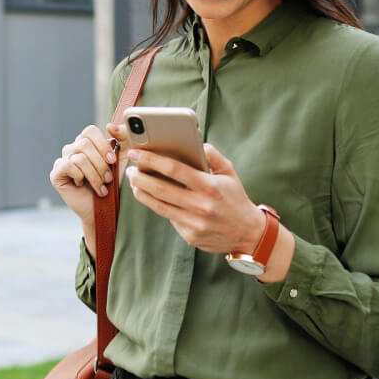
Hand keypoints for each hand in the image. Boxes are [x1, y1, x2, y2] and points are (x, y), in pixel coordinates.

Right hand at [49, 124, 117, 225]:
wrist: (104, 209)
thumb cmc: (113, 184)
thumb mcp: (123, 159)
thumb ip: (123, 139)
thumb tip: (111, 126)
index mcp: (86, 142)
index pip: (90, 131)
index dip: (102, 145)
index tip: (112, 160)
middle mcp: (72, 149)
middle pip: (85, 144)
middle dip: (100, 164)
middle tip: (108, 178)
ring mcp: (63, 160)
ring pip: (79, 158)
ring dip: (94, 175)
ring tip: (101, 187)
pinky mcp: (56, 173)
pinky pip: (68, 166)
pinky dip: (80, 177)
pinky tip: (83, 185)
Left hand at [124, 142, 265, 254]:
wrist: (249, 233)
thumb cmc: (236, 199)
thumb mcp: (230, 173)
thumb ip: (214, 157)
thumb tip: (198, 143)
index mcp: (210, 186)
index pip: (174, 170)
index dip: (151, 160)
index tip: (137, 153)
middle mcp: (201, 205)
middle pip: (161, 189)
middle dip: (140, 177)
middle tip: (129, 169)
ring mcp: (194, 223)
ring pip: (159, 206)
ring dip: (142, 193)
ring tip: (134, 182)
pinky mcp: (190, 235)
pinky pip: (169, 217)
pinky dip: (158, 206)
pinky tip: (151, 197)